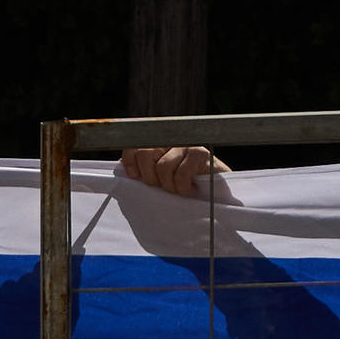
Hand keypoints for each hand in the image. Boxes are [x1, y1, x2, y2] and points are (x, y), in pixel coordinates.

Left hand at [114, 145, 229, 199]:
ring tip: (181, 191)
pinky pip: (180, 174)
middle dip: (149, 177)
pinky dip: (183, 189)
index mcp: (160, 144)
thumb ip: (144, 170)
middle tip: (162, 187)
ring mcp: (186, 146)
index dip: (130, 160)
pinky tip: (192, 190)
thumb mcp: (162, 181)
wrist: (218, 198)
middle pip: (145, 153)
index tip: (134, 176)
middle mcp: (172, 141)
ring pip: (162, 167)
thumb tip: (121, 167)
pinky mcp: (200, 154)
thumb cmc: (187, 190)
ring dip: (170, 186)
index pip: (136, 143)